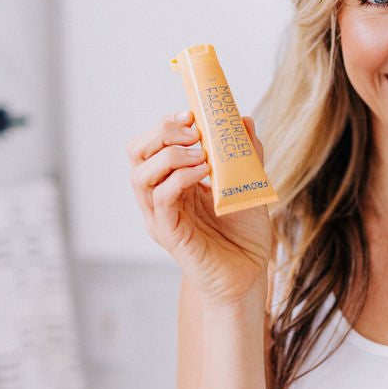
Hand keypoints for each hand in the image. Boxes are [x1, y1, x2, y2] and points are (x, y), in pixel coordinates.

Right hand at [127, 111, 272, 307]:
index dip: (165, 125)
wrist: (250, 274)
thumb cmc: (244, 233)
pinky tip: (202, 172)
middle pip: (137, 154)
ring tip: (201, 154)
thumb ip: (245, 153)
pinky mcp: (170, 235)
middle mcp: (160, 198)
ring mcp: (162, 217)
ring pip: (141, 176)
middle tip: (192, 130)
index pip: (151, 145)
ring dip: (170, 156)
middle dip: (161, 133)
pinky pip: (161, 200)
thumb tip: (243, 120)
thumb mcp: (248, 184)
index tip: (191, 114)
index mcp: (173, 181)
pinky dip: (178, 179)